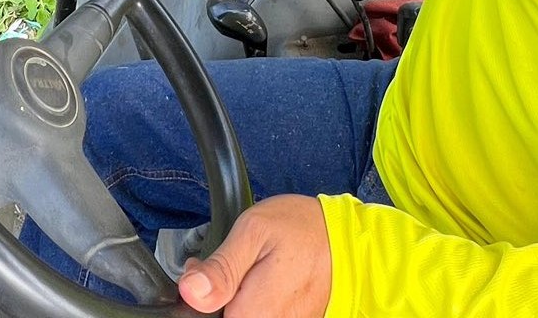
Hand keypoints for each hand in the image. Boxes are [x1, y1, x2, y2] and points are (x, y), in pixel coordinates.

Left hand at [177, 195, 331, 317]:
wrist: (346, 238)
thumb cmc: (301, 229)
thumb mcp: (253, 232)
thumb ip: (221, 267)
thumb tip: (191, 292)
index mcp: (252, 313)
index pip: (206, 316)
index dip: (201, 294)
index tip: (207, 269)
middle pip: (225, 315)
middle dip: (221, 294)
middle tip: (236, 262)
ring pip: (243, 314)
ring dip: (239, 295)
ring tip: (255, 267)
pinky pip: (261, 314)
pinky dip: (256, 299)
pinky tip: (265, 278)